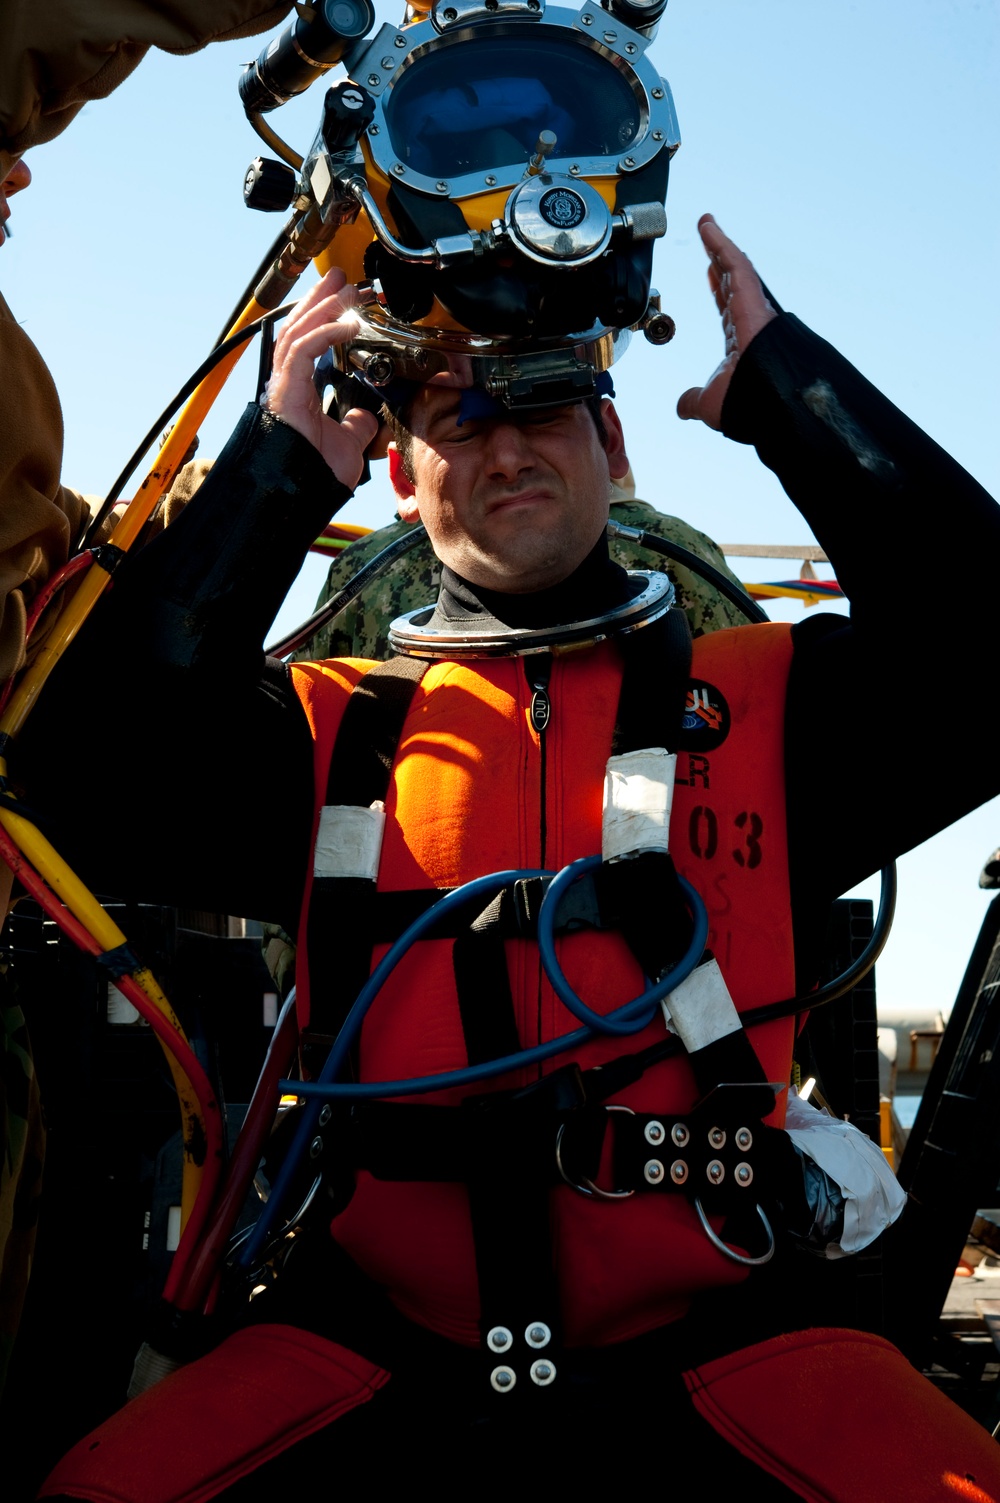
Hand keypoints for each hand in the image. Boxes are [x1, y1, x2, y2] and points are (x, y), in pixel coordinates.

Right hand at [263, 268, 378, 489]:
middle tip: (340, 278)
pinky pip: (302, 349)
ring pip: (297, 331)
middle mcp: (287, 382)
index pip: (309, 342)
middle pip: (300, 327)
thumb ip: (356, 425)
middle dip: (320, 300)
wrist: (300, 493)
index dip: (325, 318)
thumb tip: (366, 416)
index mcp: (300, 390)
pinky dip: (323, 333)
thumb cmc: (315, 473)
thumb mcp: (348, 443)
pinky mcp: (284, 389)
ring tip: (341, 287)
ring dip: (321, 306)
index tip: (345, 301)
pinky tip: (345, 322)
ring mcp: (283, 384)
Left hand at [677, 215, 777, 429]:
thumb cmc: (745, 403)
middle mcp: (747, 320)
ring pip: (733, 268)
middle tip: (709, 238)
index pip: (727, 304)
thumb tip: (682, 407)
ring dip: (719, 245)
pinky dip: (722, 245)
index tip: (710, 271)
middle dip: (719, 258)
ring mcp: (751, 308)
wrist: (764, 403)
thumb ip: (693, 400)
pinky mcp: (751, 298)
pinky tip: (708, 229)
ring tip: (706, 223)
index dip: (718, 287)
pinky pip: (736, 265)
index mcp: (739, 340)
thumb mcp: (709, 402)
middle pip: (730, 280)